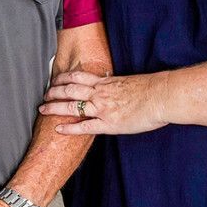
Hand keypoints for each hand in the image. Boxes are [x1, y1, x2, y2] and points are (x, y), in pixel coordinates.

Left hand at [40, 70, 167, 135]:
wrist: (162, 96)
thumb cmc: (151, 88)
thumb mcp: (127, 81)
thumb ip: (114, 84)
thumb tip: (109, 83)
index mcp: (105, 82)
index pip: (77, 76)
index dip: (63, 78)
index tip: (55, 79)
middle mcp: (100, 93)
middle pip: (69, 89)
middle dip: (53, 92)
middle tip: (45, 95)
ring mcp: (102, 108)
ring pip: (71, 106)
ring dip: (54, 107)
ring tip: (43, 109)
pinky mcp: (109, 123)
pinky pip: (84, 126)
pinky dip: (69, 128)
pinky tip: (58, 129)